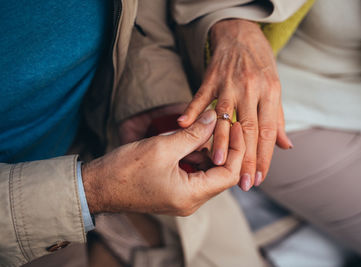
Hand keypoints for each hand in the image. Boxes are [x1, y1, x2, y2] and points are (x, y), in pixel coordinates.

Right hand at [82, 110, 244, 215]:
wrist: (97, 186)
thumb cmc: (124, 170)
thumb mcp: (162, 147)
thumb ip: (193, 133)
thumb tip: (213, 117)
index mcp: (190, 196)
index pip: (229, 173)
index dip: (236, 149)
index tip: (234, 125)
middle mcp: (191, 201)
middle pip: (221, 173)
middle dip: (223, 146)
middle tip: (222, 122)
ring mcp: (183, 198)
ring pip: (208, 171)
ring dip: (208, 149)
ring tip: (203, 128)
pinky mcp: (175, 191)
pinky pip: (195, 173)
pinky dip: (196, 155)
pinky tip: (191, 139)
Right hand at [177, 19, 291, 190]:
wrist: (242, 34)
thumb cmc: (260, 65)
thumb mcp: (274, 90)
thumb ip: (277, 120)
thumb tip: (286, 146)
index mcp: (270, 93)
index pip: (268, 131)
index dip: (264, 157)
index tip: (258, 178)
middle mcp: (251, 88)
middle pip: (249, 128)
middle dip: (245, 157)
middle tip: (242, 182)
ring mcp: (229, 82)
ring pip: (225, 115)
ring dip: (219, 139)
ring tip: (217, 162)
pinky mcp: (211, 77)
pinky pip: (200, 95)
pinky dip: (191, 109)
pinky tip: (183, 124)